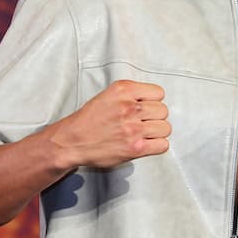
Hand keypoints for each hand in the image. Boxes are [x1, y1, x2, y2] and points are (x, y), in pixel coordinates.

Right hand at [51, 80, 169, 168]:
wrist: (71, 141)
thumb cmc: (89, 120)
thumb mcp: (109, 95)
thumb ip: (131, 94)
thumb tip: (154, 100)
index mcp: (123, 90)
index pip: (158, 93)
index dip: (153, 102)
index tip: (145, 108)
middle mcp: (129, 107)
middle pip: (163, 111)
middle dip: (155, 117)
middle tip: (143, 123)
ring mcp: (133, 128)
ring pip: (166, 128)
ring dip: (157, 133)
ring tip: (143, 134)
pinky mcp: (135, 147)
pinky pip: (163, 145)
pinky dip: (157, 146)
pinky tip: (146, 144)